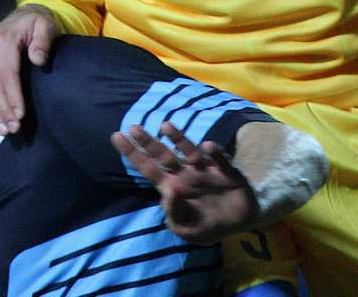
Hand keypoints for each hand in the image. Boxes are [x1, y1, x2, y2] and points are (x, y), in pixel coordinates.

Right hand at [0, 5, 58, 134]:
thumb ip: (44, 41)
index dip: (13, 96)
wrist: (21, 16)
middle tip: (14, 129)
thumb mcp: (46, 26)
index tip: (21, 115)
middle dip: (2, 110)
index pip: (7, 74)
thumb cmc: (37, 24)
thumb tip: (38, 59)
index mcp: (4, 41)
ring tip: (4, 130)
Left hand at [111, 122, 258, 244]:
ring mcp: (204, 170)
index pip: (147, 168)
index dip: (132, 153)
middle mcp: (184, 174)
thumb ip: (175, 214)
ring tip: (165, 127)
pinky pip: (218, 159)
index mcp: (171, 187)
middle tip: (133, 127)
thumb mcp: (188, 230)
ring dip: (178, 138)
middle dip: (148, 142)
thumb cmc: (207, 226)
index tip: (117, 136)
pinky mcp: (225, 170)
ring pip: (189, 150)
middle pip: (162, 155)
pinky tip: (207, 148)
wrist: (240, 223)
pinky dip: (213, 152)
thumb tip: (169, 192)